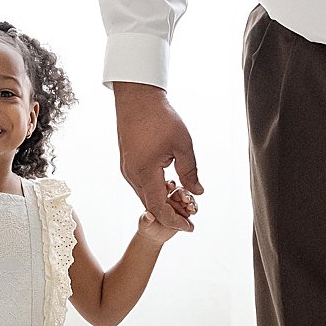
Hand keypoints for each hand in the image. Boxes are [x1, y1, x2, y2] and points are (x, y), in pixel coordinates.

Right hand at [114, 82, 201, 231]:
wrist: (136, 97)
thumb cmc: (160, 117)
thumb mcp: (182, 145)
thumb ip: (190, 172)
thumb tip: (198, 192)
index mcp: (145, 173)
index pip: (159, 209)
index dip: (175, 221)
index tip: (191, 227)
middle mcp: (132, 175)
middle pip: (151, 206)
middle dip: (171, 213)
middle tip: (192, 214)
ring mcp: (127, 169)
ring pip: (146, 196)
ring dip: (163, 202)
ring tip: (183, 200)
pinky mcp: (128, 163)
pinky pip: (142, 185)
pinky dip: (156, 191)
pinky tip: (171, 185)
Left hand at [136, 184, 197, 242]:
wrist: (154, 235)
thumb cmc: (147, 226)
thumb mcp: (145, 223)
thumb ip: (146, 219)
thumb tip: (148, 215)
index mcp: (159, 196)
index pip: (165, 187)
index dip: (169, 185)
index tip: (171, 186)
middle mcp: (170, 198)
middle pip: (178, 191)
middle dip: (183, 193)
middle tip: (186, 198)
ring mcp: (178, 204)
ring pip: (187, 198)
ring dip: (190, 200)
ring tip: (190, 207)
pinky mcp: (185, 212)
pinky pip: (191, 207)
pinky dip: (193, 208)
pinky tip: (193, 211)